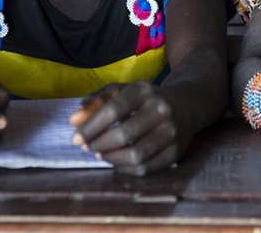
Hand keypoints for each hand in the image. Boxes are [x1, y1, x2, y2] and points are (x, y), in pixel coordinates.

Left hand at [70, 81, 189, 175]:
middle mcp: (161, 109)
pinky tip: (117, 162)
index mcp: (145, 91)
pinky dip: (126, 169)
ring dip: (111, 158)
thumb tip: (74, 120)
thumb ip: (97, 101)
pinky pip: (146, 168)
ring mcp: (172, 131)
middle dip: (99, 144)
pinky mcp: (176, 151)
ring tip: (100, 154)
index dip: (91, 127)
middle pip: (124, 135)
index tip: (75, 138)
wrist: (187, 105)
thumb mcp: (124, 91)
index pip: (113, 110)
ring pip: (136, 155)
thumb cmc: (147, 99)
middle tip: (87, 148)